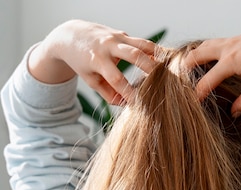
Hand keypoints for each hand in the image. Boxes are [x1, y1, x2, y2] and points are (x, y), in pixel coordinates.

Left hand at [29, 20, 157, 104]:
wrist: (72, 35)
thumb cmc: (81, 60)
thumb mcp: (90, 79)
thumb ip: (108, 93)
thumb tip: (127, 105)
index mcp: (97, 59)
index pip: (117, 79)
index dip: (130, 93)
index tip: (141, 104)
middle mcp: (108, 45)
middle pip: (135, 55)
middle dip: (151, 70)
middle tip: (163, 84)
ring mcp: (117, 37)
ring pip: (143, 44)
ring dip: (158, 57)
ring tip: (168, 71)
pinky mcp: (123, 34)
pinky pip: (143, 43)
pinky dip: (154, 52)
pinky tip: (163, 63)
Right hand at [183, 24, 240, 115]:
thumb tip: (234, 115)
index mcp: (230, 62)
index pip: (206, 81)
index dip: (196, 94)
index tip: (190, 104)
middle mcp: (226, 49)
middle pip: (196, 56)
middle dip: (185, 69)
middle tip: (178, 82)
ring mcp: (231, 41)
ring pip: (204, 46)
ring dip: (194, 56)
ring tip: (188, 68)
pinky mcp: (237, 38)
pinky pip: (215, 43)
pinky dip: (206, 50)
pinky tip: (209, 58)